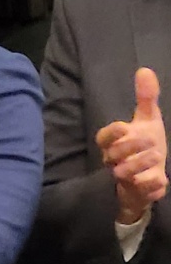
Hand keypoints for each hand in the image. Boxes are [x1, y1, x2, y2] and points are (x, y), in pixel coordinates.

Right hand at [99, 66, 168, 223]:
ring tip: (156, 155)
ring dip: (139, 164)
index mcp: (114, 144)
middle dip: (130, 147)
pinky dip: (150, 186)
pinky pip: (141, 192)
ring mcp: (125, 179)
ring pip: (123, 174)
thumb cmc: (143, 146)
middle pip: (112, 155)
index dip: (113, 133)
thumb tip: (145, 70)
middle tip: (149, 139)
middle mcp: (114, 161)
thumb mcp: (147, 121)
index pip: (104, 138)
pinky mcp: (138, 193)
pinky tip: (160, 180)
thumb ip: (145, 98)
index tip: (126, 126)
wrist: (146, 179)